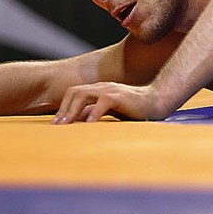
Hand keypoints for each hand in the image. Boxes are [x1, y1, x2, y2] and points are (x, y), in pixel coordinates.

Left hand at [52, 82, 169, 123]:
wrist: (157, 101)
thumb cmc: (134, 109)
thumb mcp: (110, 111)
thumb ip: (94, 113)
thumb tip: (77, 122)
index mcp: (98, 89)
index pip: (74, 93)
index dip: (63, 107)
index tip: (56, 124)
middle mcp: (102, 87)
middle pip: (75, 92)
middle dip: (63, 109)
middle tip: (57, 126)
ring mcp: (110, 90)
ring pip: (84, 94)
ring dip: (72, 111)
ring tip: (66, 125)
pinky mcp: (120, 96)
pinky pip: (102, 102)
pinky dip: (94, 113)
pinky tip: (89, 124)